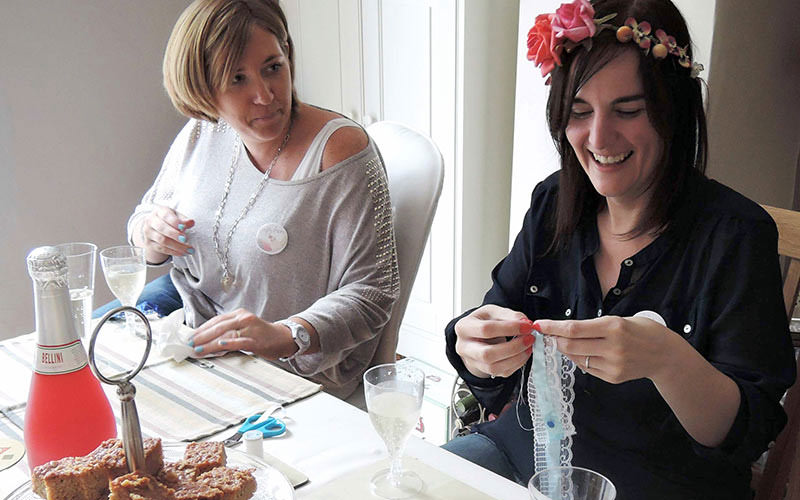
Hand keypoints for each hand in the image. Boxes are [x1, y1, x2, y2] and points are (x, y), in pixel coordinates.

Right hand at [136, 205, 194, 259]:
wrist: (155, 228)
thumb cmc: (169, 220)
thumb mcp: (176, 216)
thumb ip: (183, 219)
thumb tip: (191, 222)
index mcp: (159, 211)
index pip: (166, 216)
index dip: (175, 222)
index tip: (184, 228)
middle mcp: (151, 221)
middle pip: (162, 228)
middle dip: (175, 235)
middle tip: (186, 240)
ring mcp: (148, 233)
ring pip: (162, 241)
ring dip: (177, 246)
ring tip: (189, 249)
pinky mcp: (149, 243)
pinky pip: (161, 249)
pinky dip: (173, 252)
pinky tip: (183, 253)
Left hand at [188, 308, 295, 359]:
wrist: (284, 338)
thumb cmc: (262, 335)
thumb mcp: (245, 328)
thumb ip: (229, 331)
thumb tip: (207, 340)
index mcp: (239, 314)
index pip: (216, 320)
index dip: (202, 329)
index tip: (189, 337)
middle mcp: (244, 318)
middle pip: (218, 326)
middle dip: (201, 336)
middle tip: (188, 344)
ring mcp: (250, 328)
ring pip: (226, 334)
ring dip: (209, 343)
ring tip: (197, 349)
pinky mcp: (256, 340)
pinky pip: (240, 341)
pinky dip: (229, 343)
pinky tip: (220, 345)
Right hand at [454, 304, 534, 378]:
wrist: (476, 335)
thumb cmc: (483, 321)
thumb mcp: (492, 312)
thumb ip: (508, 315)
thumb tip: (525, 323)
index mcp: (463, 328)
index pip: (486, 330)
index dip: (508, 328)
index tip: (526, 326)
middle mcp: (464, 347)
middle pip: (487, 354)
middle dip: (513, 347)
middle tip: (529, 338)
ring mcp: (473, 361)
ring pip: (494, 367)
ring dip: (517, 357)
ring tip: (529, 345)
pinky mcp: (485, 370)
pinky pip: (502, 372)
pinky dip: (517, 363)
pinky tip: (524, 353)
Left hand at [534, 316, 675, 383]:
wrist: (665, 355)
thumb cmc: (642, 331)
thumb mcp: (621, 319)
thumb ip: (595, 326)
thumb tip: (566, 330)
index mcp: (613, 327)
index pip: (574, 329)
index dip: (553, 327)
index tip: (539, 325)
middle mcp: (612, 347)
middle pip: (570, 345)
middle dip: (555, 339)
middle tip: (549, 334)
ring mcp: (613, 365)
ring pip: (576, 358)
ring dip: (565, 350)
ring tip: (564, 342)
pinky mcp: (613, 377)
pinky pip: (586, 368)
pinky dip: (579, 359)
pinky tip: (583, 352)